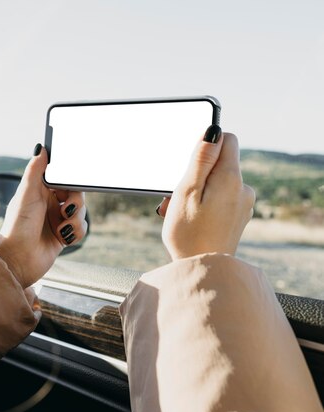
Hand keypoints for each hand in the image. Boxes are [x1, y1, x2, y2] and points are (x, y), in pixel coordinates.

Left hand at [0, 144, 87, 287]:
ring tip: (62, 228)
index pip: (62, 178)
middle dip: (75, 203)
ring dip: (75, 220)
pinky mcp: (63, 236)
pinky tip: (64, 238)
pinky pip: (81, 229)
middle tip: (66, 210)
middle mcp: (48, 204)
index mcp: (39, 191)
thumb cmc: (17, 227)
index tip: (73, 184)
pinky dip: (76, 233)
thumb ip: (35, 171)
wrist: (18, 261)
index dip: (70, 181)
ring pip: (81, 212)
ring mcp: (56, 220)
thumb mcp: (26, 195)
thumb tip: (41, 147)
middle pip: (76, 195)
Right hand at [156, 129, 254, 259]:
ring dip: (196, 191)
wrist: (203, 271)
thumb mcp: (187, 191)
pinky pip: (220, 198)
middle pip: (220, 163)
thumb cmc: (189, 234)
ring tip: (178, 211)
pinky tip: (190, 219)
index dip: (205, 146)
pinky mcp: (238, 217)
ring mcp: (243, 204)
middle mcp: (243, 188)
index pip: (226, 139)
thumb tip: (213, 132)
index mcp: (231, 178)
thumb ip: (201, 159)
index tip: (189, 165)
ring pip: (218, 182)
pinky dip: (203, 204)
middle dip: (195, 173)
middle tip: (176, 196)